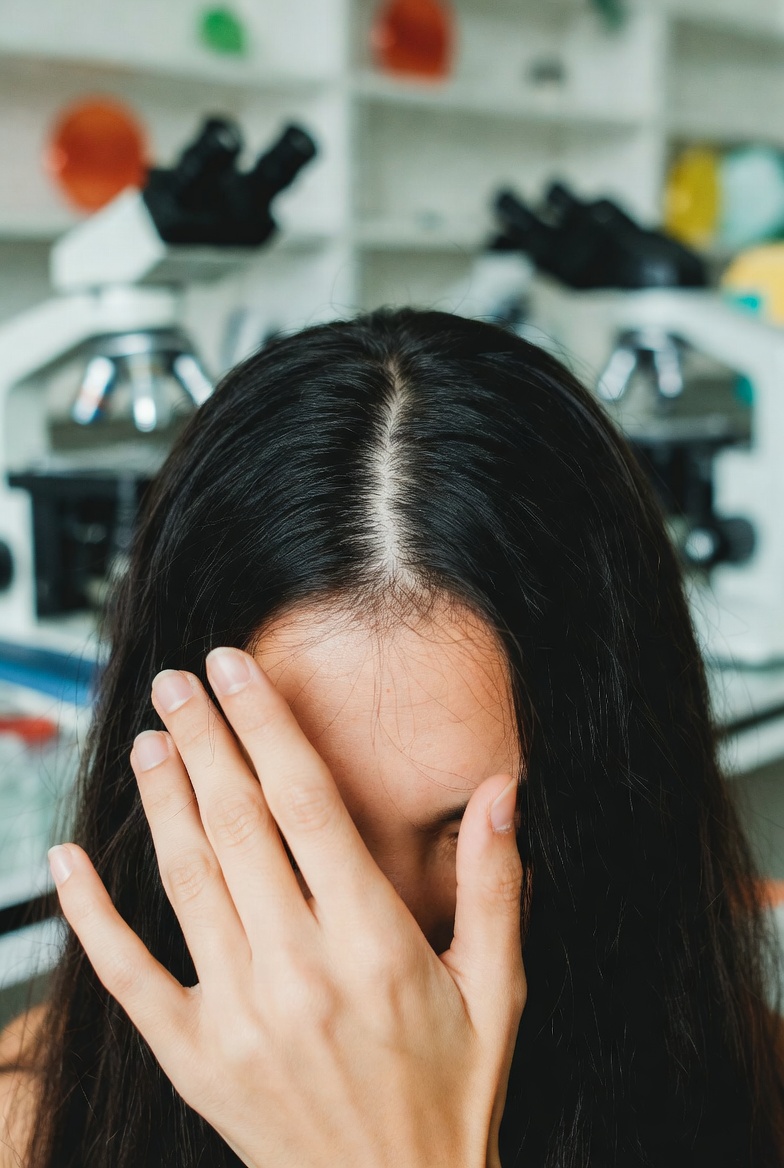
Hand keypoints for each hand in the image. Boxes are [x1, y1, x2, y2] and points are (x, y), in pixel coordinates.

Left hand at [48, 647, 525, 1167]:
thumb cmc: (449, 1090)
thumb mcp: (495, 988)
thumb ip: (496, 883)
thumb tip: (501, 789)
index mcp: (373, 942)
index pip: (306, 803)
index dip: (266, 726)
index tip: (237, 669)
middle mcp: (298, 969)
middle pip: (238, 823)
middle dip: (205, 738)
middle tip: (179, 680)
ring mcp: (237, 1014)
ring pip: (186, 878)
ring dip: (161, 798)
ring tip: (149, 737)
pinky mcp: (192, 1056)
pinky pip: (126, 973)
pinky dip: (90, 913)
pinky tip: (67, 860)